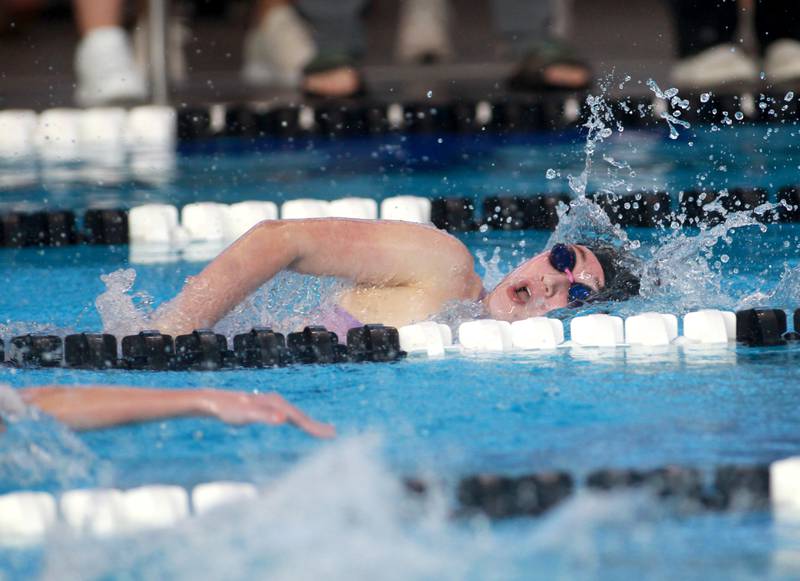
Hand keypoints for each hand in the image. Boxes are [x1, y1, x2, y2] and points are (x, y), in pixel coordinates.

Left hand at [209, 391, 334, 438]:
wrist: (214, 401)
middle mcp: (277, 403)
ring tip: (324, 431)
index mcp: (276, 405)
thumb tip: (284, 419)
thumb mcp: (245, 414)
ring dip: (310, 424)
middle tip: (334, 435)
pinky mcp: (268, 409)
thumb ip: (265, 416)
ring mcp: (273, 405)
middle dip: (317, 426)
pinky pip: (289, 417)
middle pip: (301, 416)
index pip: (300, 418)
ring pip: (296, 416)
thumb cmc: (229, 410)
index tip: (330, 435)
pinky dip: (299, 422)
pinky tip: (301, 425)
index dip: (315, 427)